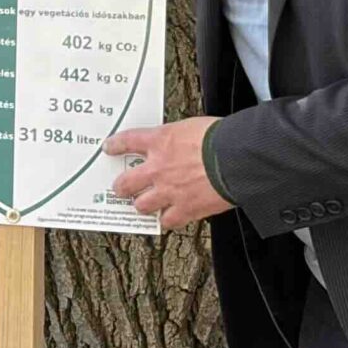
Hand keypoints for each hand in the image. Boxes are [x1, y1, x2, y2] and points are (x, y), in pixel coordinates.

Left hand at [105, 117, 232, 229]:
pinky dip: (168, 219)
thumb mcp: (192, 126)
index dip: (115, 145)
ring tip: (144, 205)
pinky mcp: (185, 209)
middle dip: (121, 186)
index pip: (128, 140)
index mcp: (160, 141)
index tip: (109, 147)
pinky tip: (170, 217)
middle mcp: (158, 168)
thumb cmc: (222, 137)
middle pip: (126, 182)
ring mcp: (169, 191)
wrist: (237, 158)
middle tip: (121, 188)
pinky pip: (168, 221)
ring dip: (142, 205)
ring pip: (142, 205)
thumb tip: (179, 141)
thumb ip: (178, 137)